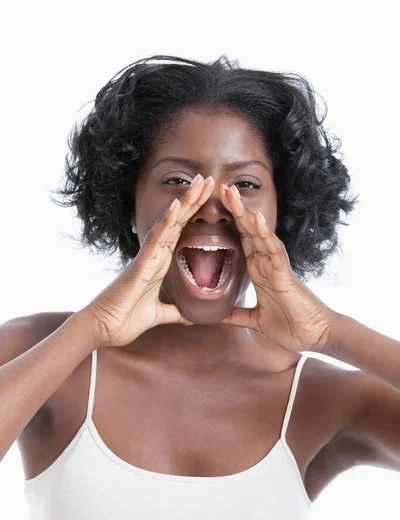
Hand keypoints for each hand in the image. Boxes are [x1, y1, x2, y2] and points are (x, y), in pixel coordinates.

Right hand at [82, 175, 211, 347]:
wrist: (104, 329)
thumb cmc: (124, 320)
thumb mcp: (159, 315)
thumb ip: (174, 313)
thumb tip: (190, 317)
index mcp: (159, 264)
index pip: (179, 233)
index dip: (192, 214)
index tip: (207, 197)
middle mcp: (154, 256)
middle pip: (176, 222)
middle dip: (192, 200)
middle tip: (209, 178)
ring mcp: (147, 258)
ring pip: (168, 224)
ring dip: (184, 202)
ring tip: (199, 183)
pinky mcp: (140, 266)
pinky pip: (156, 240)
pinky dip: (166, 222)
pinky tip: (177, 206)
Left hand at [218, 183, 338, 352]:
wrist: (314, 336)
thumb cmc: (290, 326)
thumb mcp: (254, 320)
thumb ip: (236, 316)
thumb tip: (216, 317)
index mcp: (259, 271)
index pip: (242, 240)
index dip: (230, 223)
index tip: (215, 206)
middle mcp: (267, 263)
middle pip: (248, 231)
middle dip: (235, 209)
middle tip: (221, 186)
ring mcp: (277, 266)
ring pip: (259, 234)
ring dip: (245, 213)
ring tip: (231, 193)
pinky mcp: (286, 275)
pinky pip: (275, 251)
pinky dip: (265, 235)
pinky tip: (256, 219)